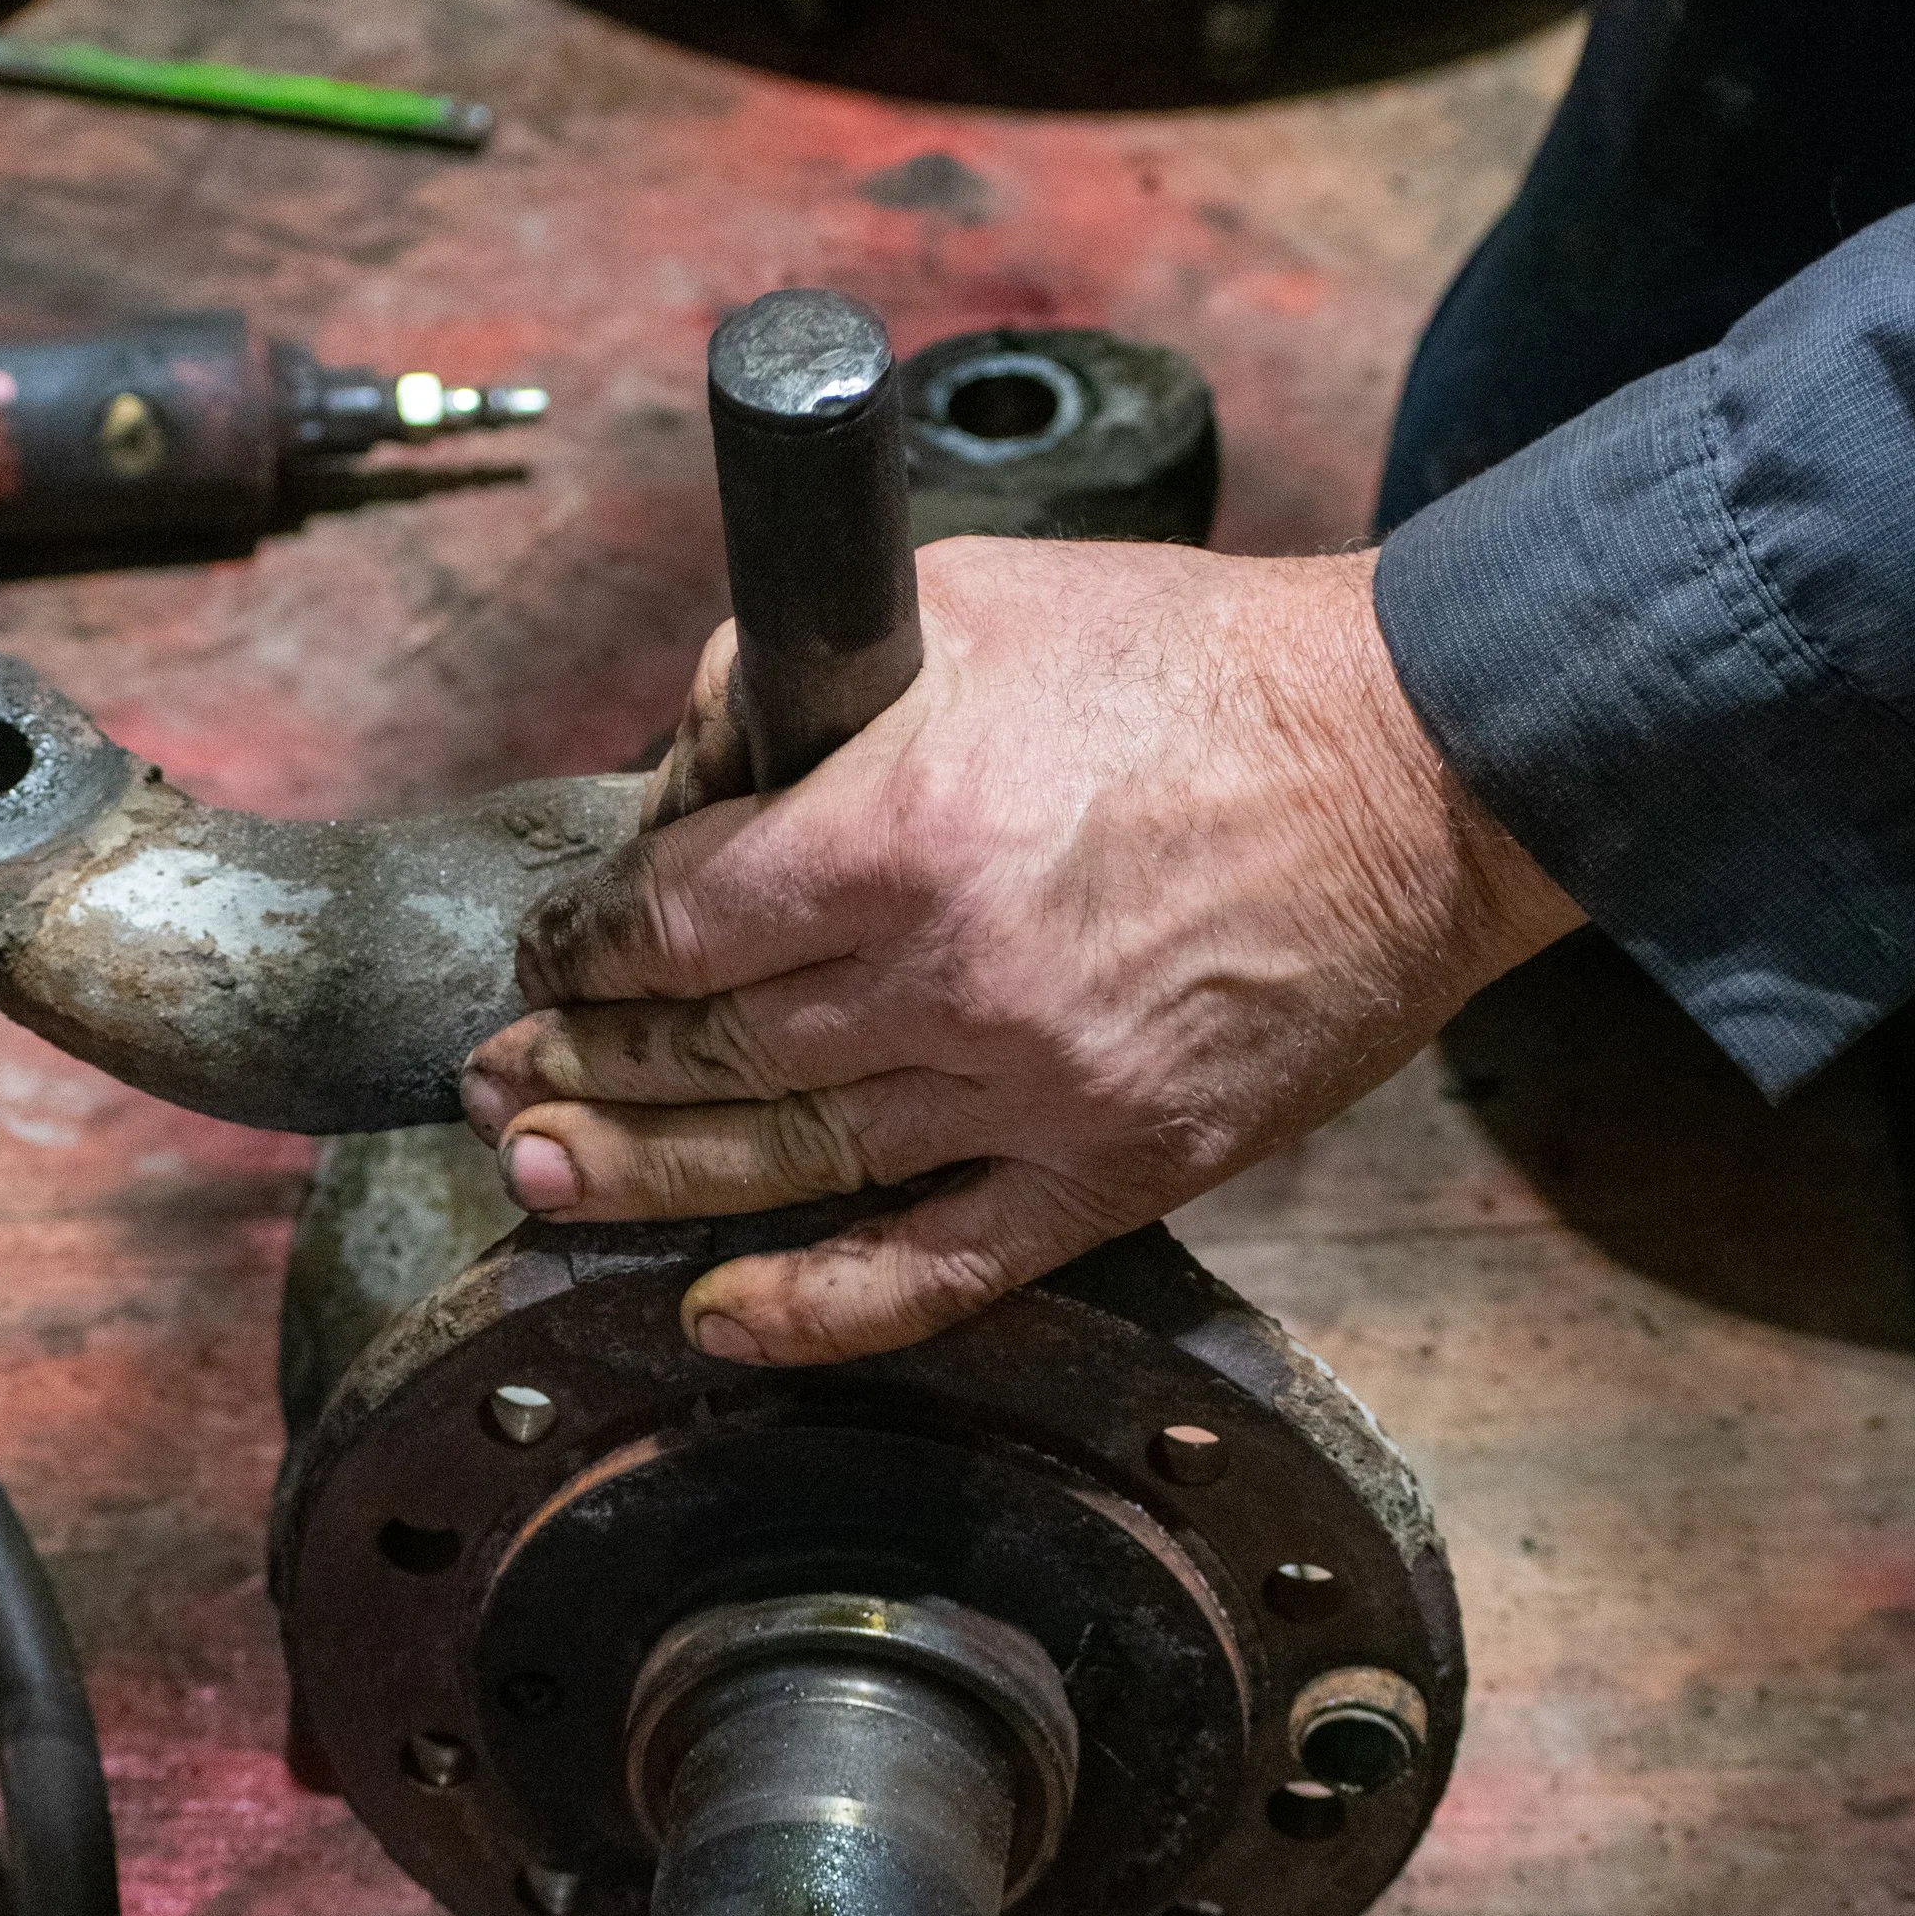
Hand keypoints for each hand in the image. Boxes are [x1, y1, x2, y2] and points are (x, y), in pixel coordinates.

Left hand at [460, 539, 1577, 1362]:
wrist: (1417, 767)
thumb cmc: (1201, 668)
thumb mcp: (973, 599)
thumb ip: (799, 673)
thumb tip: (692, 771)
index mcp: (899, 832)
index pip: (672, 917)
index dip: (584, 939)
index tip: (554, 947)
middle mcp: (948, 979)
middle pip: (706, 1050)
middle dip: (577, 1065)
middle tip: (497, 1080)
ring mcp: (1032, 1093)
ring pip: (788, 1162)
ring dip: (643, 1179)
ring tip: (541, 1176)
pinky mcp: (1114, 1168)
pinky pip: (934, 1270)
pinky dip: (814, 1309)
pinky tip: (717, 1316)